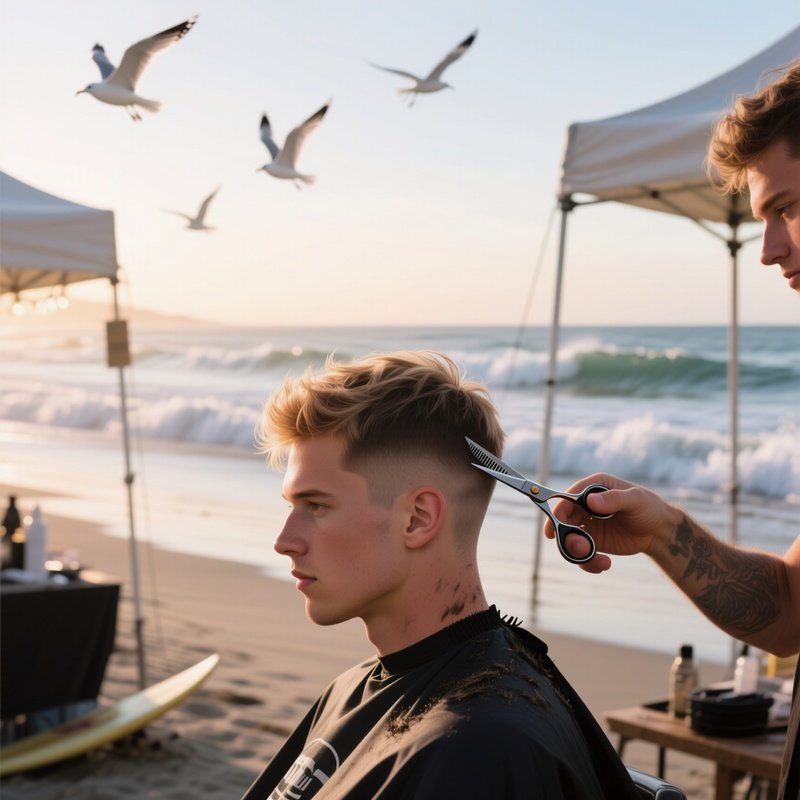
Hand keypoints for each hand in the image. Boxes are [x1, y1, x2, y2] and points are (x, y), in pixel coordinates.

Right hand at [544, 474, 679, 572]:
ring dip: (578, 553)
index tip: (553, 530)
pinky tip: (604, 564)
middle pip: (562, 521)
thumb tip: (590, 501)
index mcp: (592, 488)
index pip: (567, 498)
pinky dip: (588, 563)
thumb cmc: (649, 508)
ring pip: (568, 540)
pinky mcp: (592, 542)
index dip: (557, 513)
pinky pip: (580, 554)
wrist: (659, 531)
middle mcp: (585, 506)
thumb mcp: (635, 500)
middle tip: (583, 549)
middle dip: (567, 538)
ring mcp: (587, 525)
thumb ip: (614, 499)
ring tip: (600, 561)